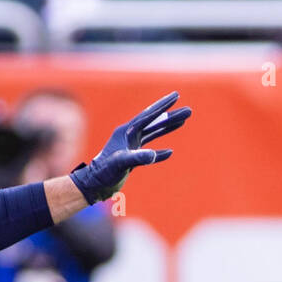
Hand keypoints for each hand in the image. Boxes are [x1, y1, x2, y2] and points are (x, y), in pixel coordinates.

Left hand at [69, 91, 190, 203]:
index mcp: (127, 132)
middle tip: (189, 110)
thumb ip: (137, 158)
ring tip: (183, 121)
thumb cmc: (103, 173)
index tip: (176, 96)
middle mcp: (129, 136)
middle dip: (171, 116)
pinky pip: (149, 152)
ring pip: (153, 134)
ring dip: (168, 128)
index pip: (148, 116)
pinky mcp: (131, 159)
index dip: (163, 106)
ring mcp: (130, 147)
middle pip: (154, 122)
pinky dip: (160, 152)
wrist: (93, 185)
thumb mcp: (120, 164)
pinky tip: (169, 152)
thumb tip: (154, 154)